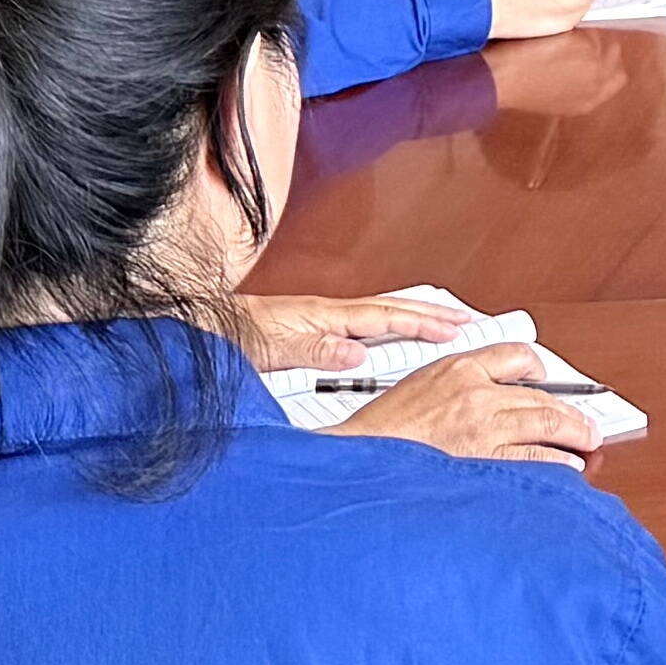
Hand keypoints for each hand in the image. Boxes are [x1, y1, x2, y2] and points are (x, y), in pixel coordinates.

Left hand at [226, 288, 471, 371]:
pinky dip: (388, 327)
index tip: (456, 329)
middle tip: (467, 322)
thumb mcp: (271, 349)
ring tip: (441, 325)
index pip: (385, 317)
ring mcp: (319, 319)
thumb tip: (358, 355)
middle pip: (391, 309)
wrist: (198, 329)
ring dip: (413, 319)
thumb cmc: (228, 338)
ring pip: (379, 315)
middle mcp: (326, 313)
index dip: (423, 324)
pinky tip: (390, 338)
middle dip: (431, 315)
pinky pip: (362, 325)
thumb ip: (315, 351)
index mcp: (323, 316)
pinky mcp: (310, 329)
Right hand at [326, 345, 600, 468]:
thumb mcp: (415, 389)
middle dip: (570, 410)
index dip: (539, 368)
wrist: (358, 462)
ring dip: (574, 434)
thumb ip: (453, 387)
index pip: (516, 355)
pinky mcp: (484, 460)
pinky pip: (536, 458)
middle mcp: (475, 394)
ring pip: (547, 422)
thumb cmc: (379, 435)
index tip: (549, 380)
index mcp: (456, 368)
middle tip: (585, 424)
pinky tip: (567, 467)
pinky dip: (558, 463)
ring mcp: (482, 428)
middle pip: (540, 394)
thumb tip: (486, 397)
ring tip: (585, 443)